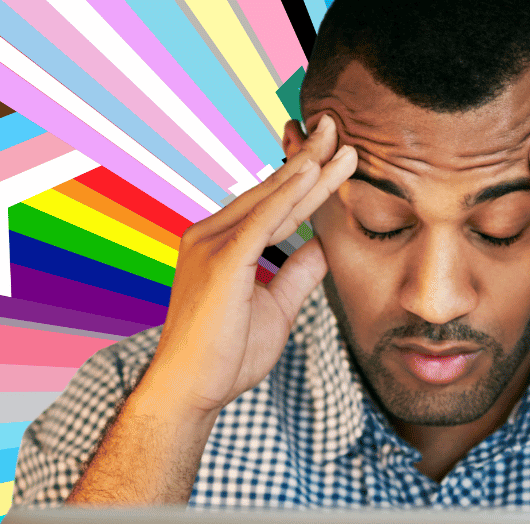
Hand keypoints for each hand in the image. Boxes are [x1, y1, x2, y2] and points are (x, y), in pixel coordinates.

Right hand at [143, 115, 356, 416]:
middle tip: (336, 126)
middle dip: (308, 160)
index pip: (275, 205)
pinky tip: (310, 173)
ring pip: (270, 200)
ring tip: (337, 141)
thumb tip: (323, 246)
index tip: (335, 155)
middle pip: (272, 192)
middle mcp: (210, 235)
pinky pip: (260, 222)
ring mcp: (211, 245)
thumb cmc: (227, 356)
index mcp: (222, 245)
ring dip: (307, 169)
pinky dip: (286, 196)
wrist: (192, 390)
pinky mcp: (220, 261)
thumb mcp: (277, 308)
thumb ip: (297, 274)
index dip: (307, 180)